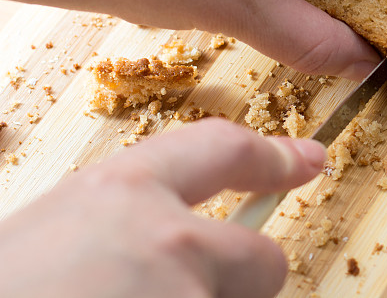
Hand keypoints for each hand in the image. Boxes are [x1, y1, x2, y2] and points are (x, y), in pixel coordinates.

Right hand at [0, 119, 325, 297]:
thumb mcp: (42, 242)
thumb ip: (114, 233)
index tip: (306, 159)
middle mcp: (169, 244)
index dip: (271, 157)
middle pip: (263, 262)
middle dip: (239, 286)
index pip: (220, 151)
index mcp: (119, 197)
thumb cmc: (6, 285)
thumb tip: (163, 246)